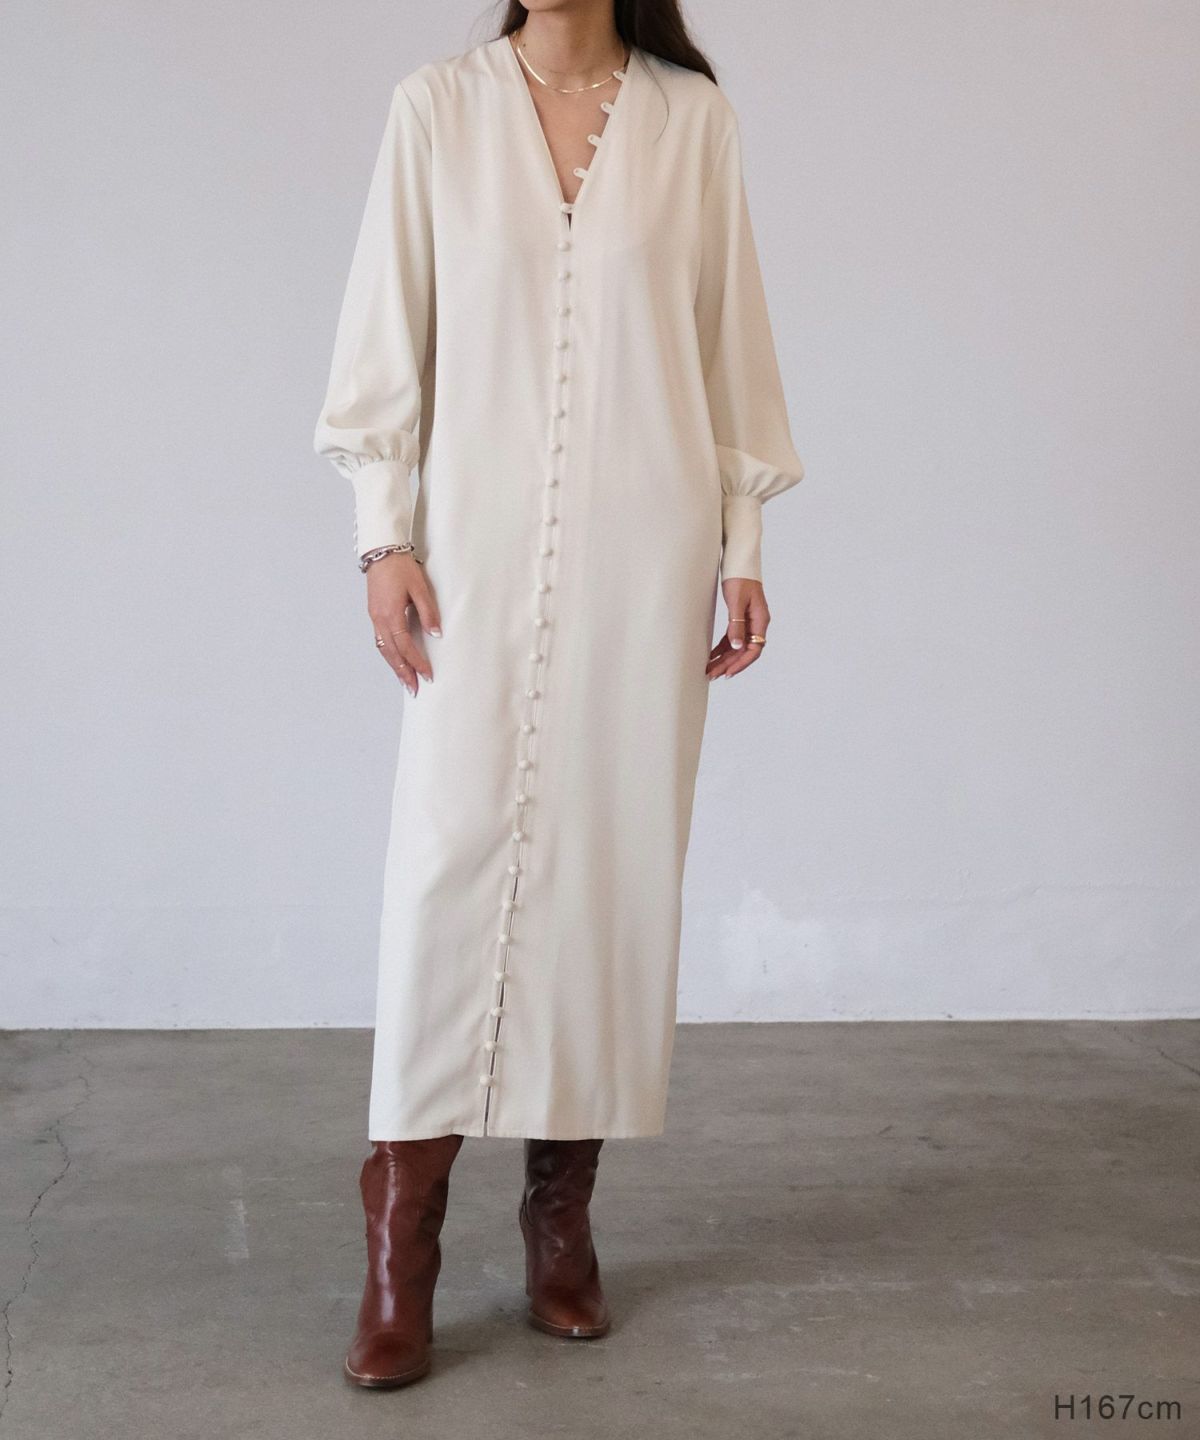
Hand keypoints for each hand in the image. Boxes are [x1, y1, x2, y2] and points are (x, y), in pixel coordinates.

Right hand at [366, 552, 440, 694]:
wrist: (381, 550)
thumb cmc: (401, 567)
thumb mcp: (420, 588)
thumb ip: (428, 612)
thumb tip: (435, 633)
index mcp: (391, 615)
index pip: (405, 646)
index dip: (417, 662)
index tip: (428, 675)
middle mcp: (379, 619)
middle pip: (391, 653)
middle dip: (403, 672)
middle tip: (414, 689)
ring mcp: (374, 617)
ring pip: (383, 649)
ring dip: (394, 666)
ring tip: (405, 680)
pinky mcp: (374, 613)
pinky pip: (380, 639)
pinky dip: (389, 653)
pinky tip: (396, 659)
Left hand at [706, 577, 768, 679]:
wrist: (738, 561)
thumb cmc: (739, 578)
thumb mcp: (736, 602)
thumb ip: (736, 625)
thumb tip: (736, 646)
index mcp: (760, 620)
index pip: (754, 649)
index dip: (741, 663)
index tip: (728, 672)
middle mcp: (757, 623)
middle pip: (744, 651)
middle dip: (728, 664)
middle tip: (712, 675)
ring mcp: (749, 621)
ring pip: (737, 646)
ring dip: (724, 658)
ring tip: (710, 669)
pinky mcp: (740, 618)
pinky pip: (732, 637)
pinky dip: (722, 647)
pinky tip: (712, 655)